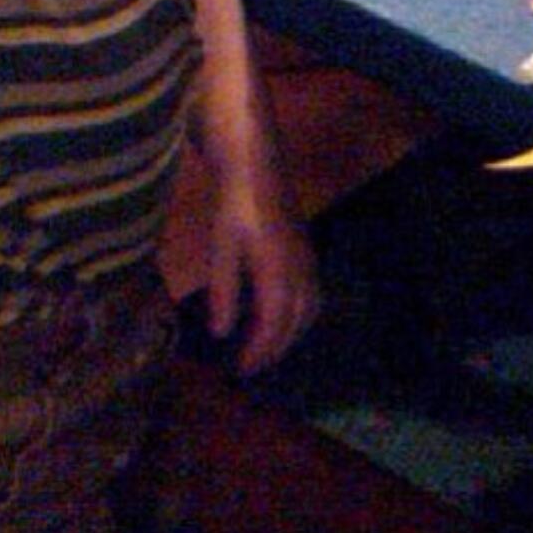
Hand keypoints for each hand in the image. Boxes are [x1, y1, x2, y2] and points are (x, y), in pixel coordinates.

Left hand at [206, 175, 319, 376]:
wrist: (256, 162)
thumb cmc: (234, 203)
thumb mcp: (222, 247)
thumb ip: (224, 291)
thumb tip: (223, 333)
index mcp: (279, 269)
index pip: (276, 322)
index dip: (261, 350)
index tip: (242, 370)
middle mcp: (301, 268)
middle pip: (298, 320)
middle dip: (277, 347)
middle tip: (253, 365)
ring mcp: (307, 257)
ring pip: (310, 307)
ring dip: (290, 332)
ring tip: (266, 346)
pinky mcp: (305, 248)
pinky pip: (310, 292)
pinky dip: (297, 313)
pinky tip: (277, 314)